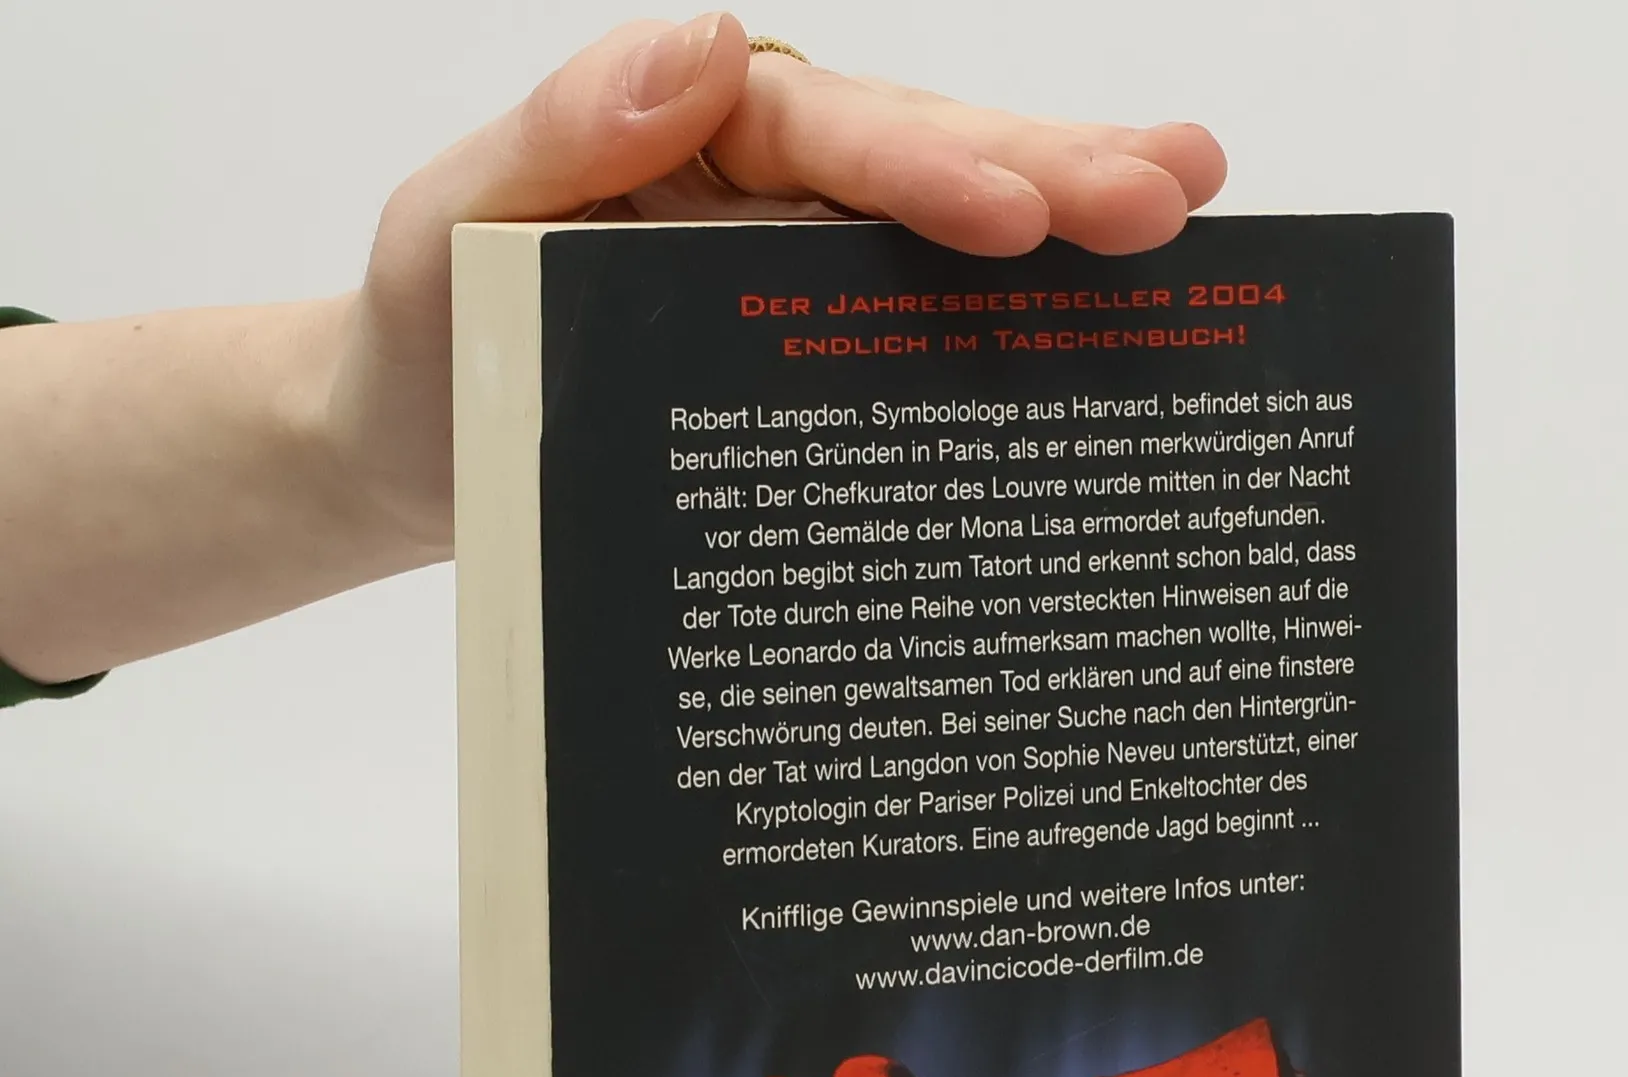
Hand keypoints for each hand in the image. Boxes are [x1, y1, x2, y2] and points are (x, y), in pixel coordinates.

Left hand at [326, 13, 1227, 557]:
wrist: (418, 458)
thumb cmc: (427, 337)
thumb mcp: (452, 227)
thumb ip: (555, 142)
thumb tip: (702, 45)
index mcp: (698, 140)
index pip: (831, 135)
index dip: (930, 169)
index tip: (1020, 213)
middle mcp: (774, 196)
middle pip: (927, 167)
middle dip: (1053, 177)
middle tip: (1179, 191)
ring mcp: (810, 282)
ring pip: (950, 250)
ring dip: (1066, 241)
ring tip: (1188, 221)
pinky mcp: (824, 369)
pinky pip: (923, 343)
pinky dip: (1014, 340)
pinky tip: (1106, 341)